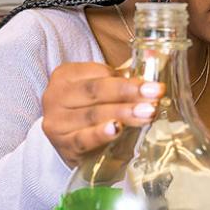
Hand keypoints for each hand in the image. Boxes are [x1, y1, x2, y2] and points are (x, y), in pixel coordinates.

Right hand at [43, 62, 162, 167]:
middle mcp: (55, 96)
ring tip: (147, 113)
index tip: (154, 86)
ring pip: (92, 115)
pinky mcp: (63, 146)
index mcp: (65, 76)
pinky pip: (83, 139)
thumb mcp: (100, 92)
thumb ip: (122, 79)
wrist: (70, 145)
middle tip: (154, 96)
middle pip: (95, 92)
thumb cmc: (89, 112)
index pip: (98, 74)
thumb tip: (153, 62)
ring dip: (122, 113)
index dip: (128, 80)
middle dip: (128, 93)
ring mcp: (57, 122)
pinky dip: (101, 134)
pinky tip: (117, 129)